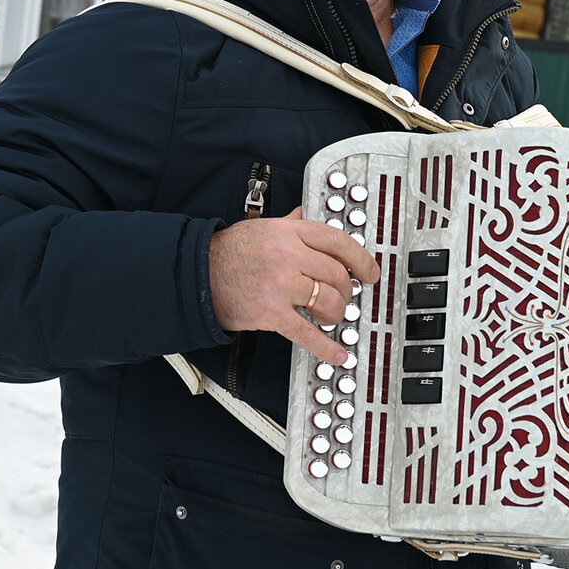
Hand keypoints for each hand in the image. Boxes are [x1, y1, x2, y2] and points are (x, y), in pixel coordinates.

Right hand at [208, 207, 379, 365]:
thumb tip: (305, 214)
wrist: (197, 274)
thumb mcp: (263, 227)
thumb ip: (289, 223)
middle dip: (347, 291)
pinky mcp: (272, 313)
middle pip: (337, 275)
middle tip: (345, 298)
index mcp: (290, 232)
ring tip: (331, 318)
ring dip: (336, 314)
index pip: (338, 242)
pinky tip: (338, 354)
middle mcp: (289, 255)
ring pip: (329, 301)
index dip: (361, 259)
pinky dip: (327, 347)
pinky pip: (308, 333)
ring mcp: (282, 285)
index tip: (371, 271)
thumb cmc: (228, 252)